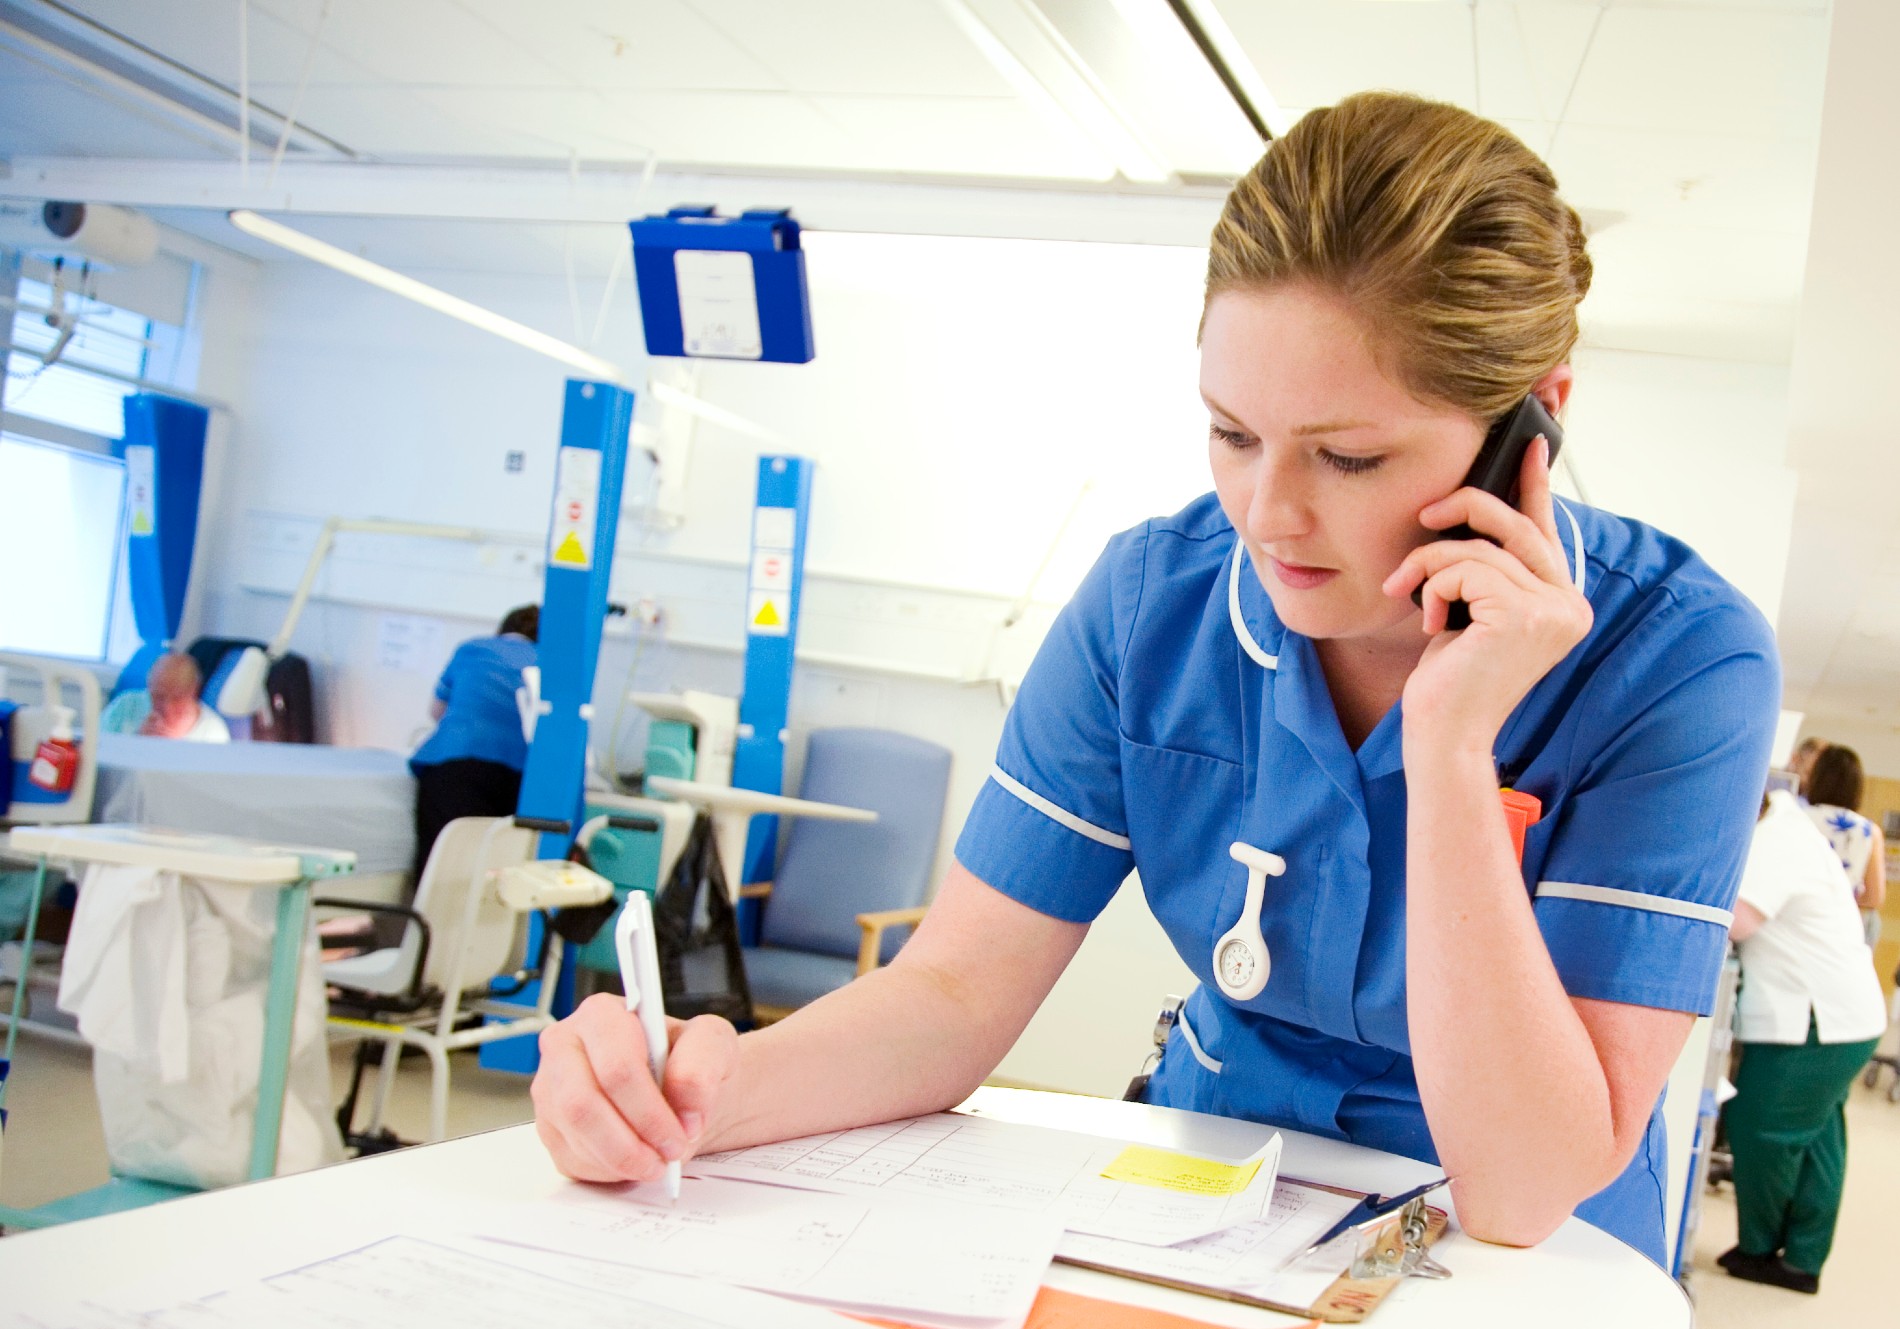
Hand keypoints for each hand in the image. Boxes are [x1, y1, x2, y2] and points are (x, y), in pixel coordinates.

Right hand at [531, 992, 737, 1182]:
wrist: (682, 1089)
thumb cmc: (689, 1060)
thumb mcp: (713, 1044)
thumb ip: (702, 1063)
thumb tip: (685, 1105)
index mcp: (601, 1014)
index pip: (615, 1067)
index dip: (649, 1109)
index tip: (681, 1131)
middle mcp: (565, 1047)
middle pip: (583, 1104)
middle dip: (631, 1140)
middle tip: (668, 1155)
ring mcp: (550, 1090)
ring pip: (576, 1136)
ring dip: (623, 1159)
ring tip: (657, 1161)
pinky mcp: (551, 1129)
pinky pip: (572, 1159)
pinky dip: (611, 1170)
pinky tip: (636, 1160)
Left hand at [1382, 437, 1591, 751]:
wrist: (1444, 732)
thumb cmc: (1450, 677)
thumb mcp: (1469, 610)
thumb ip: (1485, 569)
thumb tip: (1472, 513)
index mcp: (1561, 602)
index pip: (1546, 530)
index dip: (1533, 484)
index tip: (1528, 442)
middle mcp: (1569, 605)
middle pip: (1515, 526)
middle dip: (1463, 510)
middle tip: (1425, 515)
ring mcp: (1553, 611)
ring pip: (1478, 548)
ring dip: (1430, 566)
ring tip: (1409, 596)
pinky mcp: (1523, 617)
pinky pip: (1465, 569)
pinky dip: (1433, 587)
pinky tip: (1430, 625)